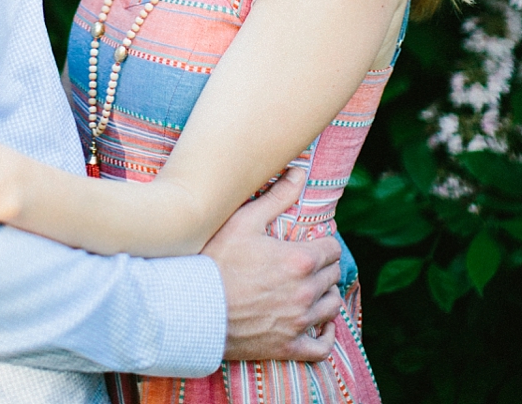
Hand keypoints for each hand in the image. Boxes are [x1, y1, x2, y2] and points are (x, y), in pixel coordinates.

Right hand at [207, 175, 343, 361]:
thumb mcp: (243, 221)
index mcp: (299, 260)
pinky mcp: (286, 347)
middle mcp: (305, 292)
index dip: (324, 244)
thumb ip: (277, 197)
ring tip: (314, 290)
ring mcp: (297, 322)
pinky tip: (321, 326)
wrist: (188, 310)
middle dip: (324, 268)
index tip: (313, 245)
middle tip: (309, 265)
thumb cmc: (214, 262)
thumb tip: (300, 173)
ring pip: (332, 307)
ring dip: (326, 296)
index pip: (333, 249)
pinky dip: (326, 337)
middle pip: (333, 276)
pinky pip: (321, 348)